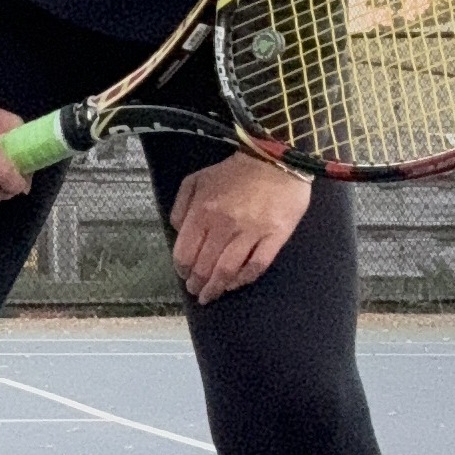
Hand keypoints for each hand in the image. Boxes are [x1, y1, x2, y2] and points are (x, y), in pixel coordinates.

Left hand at [168, 151, 310, 303]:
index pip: (185, 252)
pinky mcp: (275, 236)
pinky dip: (244, 279)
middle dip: (197, 284)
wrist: (275, 159)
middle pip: (205, 266)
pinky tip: (236, 283)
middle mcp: (225, 225)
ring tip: (211, 295)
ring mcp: (251, 232)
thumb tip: (179, 233)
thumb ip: (181, 206)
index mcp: (203, 211)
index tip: (184, 275)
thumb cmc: (233, 172)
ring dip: (217, 288)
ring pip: (228, 271)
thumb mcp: (196, 180)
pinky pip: (257, 266)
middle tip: (197, 292)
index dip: (182, 269)